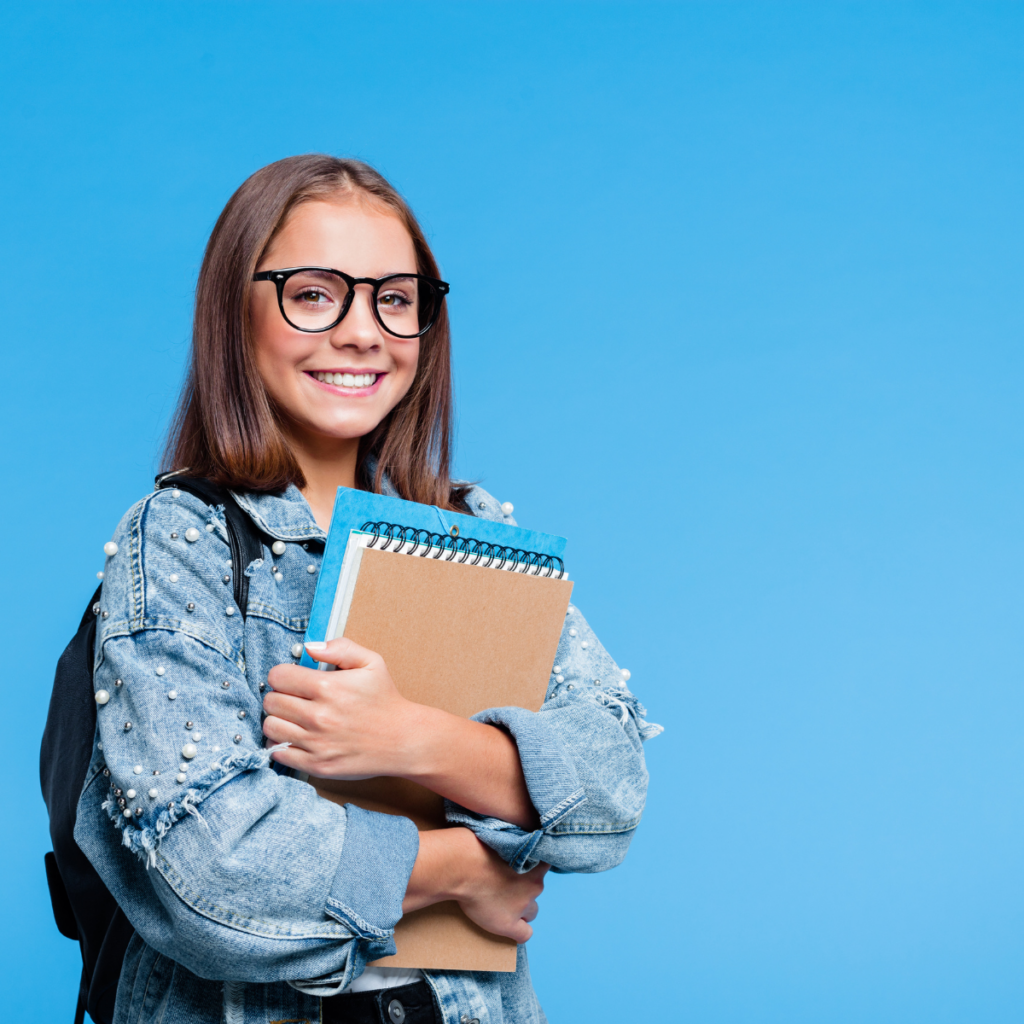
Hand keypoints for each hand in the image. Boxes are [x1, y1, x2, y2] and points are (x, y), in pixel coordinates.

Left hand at [262, 637, 423, 777]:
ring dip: (278, 720)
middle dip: (278, 696)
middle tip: (293, 699)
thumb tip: (309, 647)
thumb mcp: (372, 663)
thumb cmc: (385, 700)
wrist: (402, 739)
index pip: (278, 677)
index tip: (292, 679)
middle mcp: (319, 716)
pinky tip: (296, 737)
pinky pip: (279, 753)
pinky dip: (281, 744)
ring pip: (270, 727)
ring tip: (293, 718)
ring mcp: (316, 743)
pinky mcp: (316, 765)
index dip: (282, 675)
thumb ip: (340, 648)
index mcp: (328, 687)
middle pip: (271, 702)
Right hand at [404, 828, 547, 942]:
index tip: (518, 866)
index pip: (544, 868)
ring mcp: (523, 906)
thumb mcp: (503, 832)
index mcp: (536, 862)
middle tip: (504, 881)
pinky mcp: (509, 924)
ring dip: (521, 907)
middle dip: (524, 888)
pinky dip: (518, 930)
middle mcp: (535, 884)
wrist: (464, 864)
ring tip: (500, 900)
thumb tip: (521, 826)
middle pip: (535, 890)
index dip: (531, 869)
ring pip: (530, 911)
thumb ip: (517, 836)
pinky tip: (507, 923)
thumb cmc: (478, 843)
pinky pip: (524, 934)